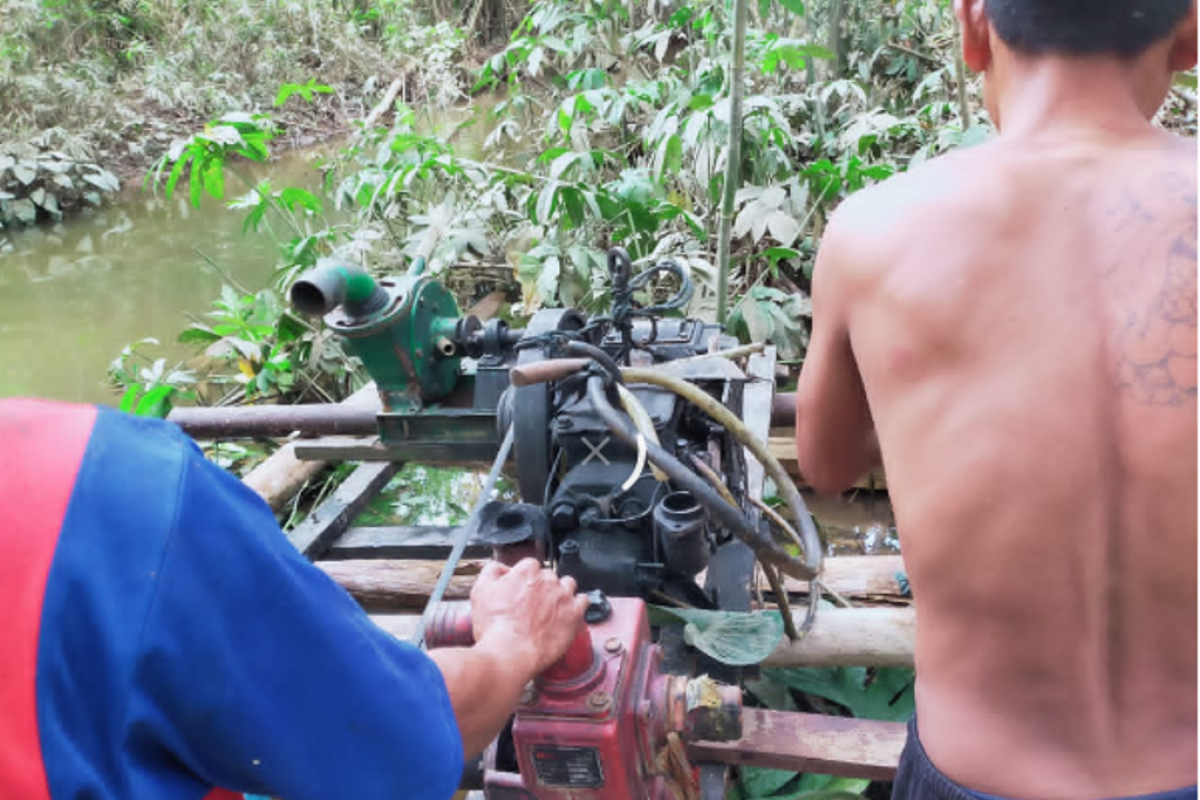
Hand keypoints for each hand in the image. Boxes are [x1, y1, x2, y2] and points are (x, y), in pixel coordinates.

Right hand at [469, 559, 588, 675]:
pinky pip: (583, 601)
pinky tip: (567, 614)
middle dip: (541, 588)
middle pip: (548, 577)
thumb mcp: (480, 592)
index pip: (529, 566)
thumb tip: (500, 568)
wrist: (510, 653)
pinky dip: (577, 605)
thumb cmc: (494, 627)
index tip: (521, 592)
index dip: (524, 580)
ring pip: (567, 585)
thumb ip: (491, 572)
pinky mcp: (575, 614)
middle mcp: (548, 579)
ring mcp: (563, 596)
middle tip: (532, 606)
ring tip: (550, 609)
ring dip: (561, 593)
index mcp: (526, 571)